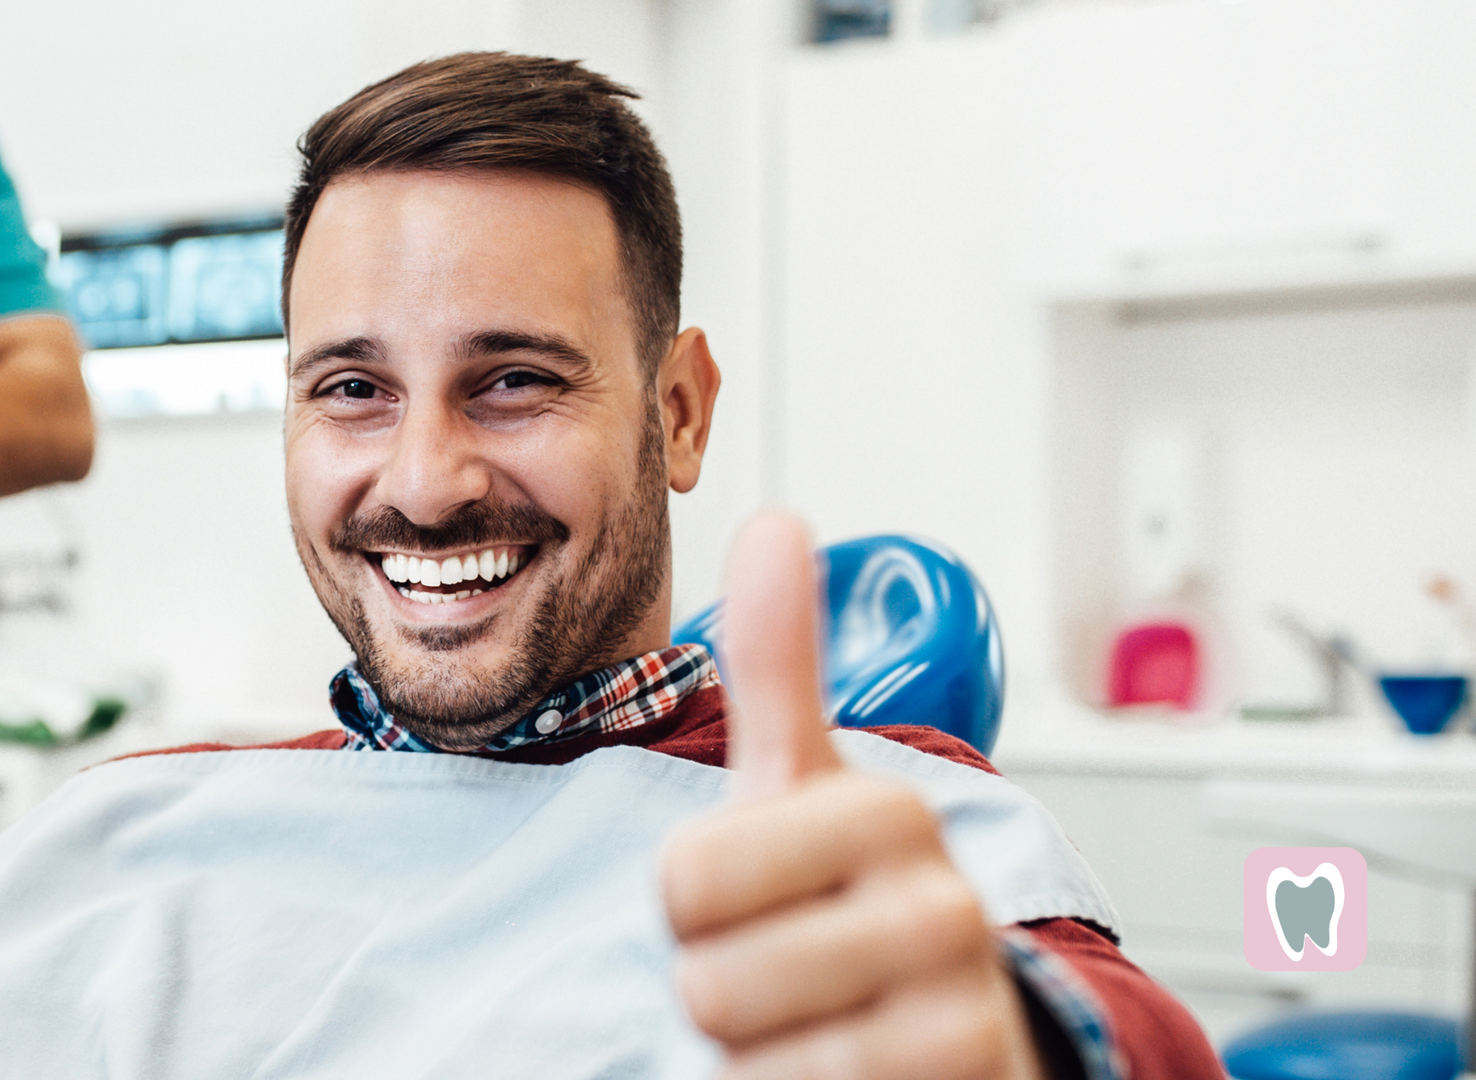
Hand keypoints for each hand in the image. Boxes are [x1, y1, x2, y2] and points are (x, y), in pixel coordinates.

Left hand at [661, 513, 1047, 1079]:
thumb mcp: (806, 784)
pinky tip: (837, 1066)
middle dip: (719, 987)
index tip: (759, 895)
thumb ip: (782, 662)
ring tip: (811, 1019)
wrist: (960, 1032)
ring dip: (750, 1052)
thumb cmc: (853, 902)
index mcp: (885, 808)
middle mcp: (937, 899)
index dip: (693, 906)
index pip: (685, 880)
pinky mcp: (968, 1072)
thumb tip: (775, 519)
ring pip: (744, 1048)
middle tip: (784, 969)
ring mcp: (957, 998)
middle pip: (708, 975)